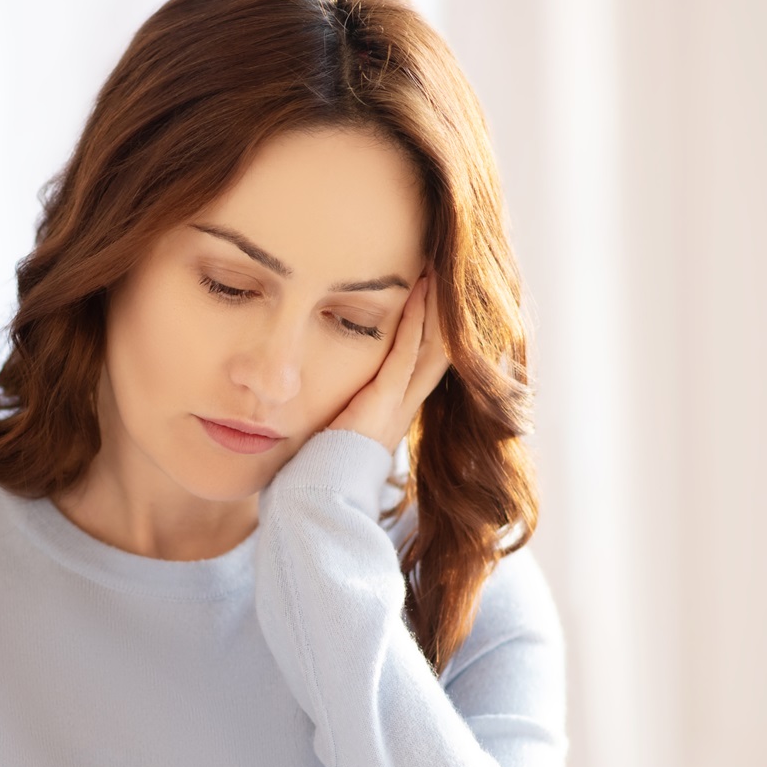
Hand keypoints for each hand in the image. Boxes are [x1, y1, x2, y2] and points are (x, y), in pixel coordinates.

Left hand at [329, 273, 449, 451]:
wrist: (318, 495)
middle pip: (441, 351)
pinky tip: (419, 291)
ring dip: (435, 307)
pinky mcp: (383, 401)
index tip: (435, 297)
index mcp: (395, 413)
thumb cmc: (317, 466)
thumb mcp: (333, 429)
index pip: (425, 364)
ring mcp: (398, 404)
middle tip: (449, 275)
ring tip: (439, 270)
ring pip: (432, 347)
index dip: (435, 331)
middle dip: (446, 314)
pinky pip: (406, 354)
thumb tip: (317, 393)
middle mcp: (405, 407)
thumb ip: (336, 408)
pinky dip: (415, 321)